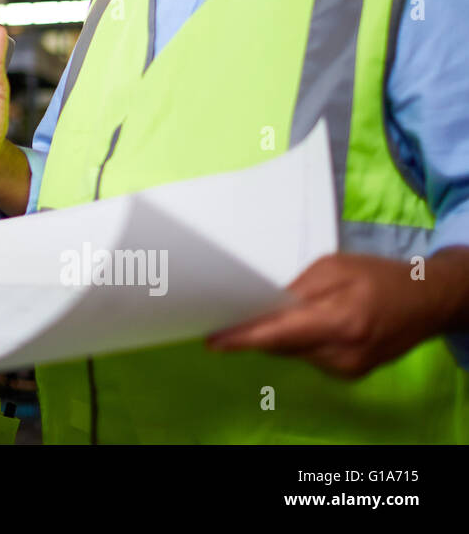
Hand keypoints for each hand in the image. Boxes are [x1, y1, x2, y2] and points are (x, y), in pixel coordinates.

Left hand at [206, 249, 468, 377]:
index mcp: (340, 320)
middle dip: (258, 331)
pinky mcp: (350, 374)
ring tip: (278, 311)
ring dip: (280, 335)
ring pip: (294, 353)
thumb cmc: (378, 276)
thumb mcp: (334, 267)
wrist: (427, 302)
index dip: (243, 339)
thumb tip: (263, 305)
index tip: (213, 340)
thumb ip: (297, 289)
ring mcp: (348, 368)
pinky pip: (309, 357)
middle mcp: (343, 353)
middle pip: (282, 347)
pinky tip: (305, 323)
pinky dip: (299, 341)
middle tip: (235, 311)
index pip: (279, 336)